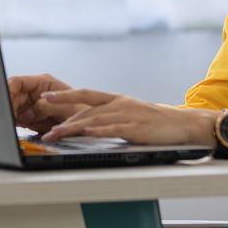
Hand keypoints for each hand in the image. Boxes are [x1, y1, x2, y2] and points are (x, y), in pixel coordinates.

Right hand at [8, 74, 80, 132]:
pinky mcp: (31, 117)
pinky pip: (17, 119)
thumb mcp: (66, 108)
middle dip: (9, 106)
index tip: (4, 103)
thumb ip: (45, 107)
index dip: (8, 91)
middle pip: (12, 95)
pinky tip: (21, 126)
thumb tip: (24, 114)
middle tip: (8, 118)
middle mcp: (35, 92)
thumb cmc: (84, 112)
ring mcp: (32, 104)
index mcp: (43, 82)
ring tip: (16, 123)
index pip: (17, 82)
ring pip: (12, 108)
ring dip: (12, 116)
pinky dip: (16, 123)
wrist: (88, 126)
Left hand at [39, 88, 215, 146]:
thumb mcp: (128, 115)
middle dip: (62, 118)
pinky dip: (100, 130)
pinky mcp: (137, 127)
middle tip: (44, 128)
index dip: (64, 95)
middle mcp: (119, 103)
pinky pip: (115, 128)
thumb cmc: (154, 122)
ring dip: (73, 127)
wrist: (183, 124)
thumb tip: (85, 125)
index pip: (85, 94)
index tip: (44, 97)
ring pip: (95, 119)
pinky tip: (88, 133)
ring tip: (57, 134)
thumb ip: (108, 118)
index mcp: (115, 99)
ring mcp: (128, 114)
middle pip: (85, 108)